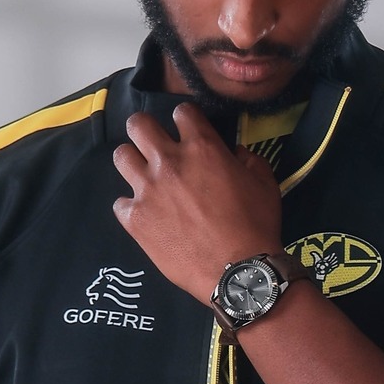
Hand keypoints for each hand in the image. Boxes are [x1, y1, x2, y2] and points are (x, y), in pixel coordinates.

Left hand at [112, 102, 283, 304]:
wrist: (238, 271)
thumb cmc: (256, 225)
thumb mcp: (264, 183)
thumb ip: (247, 159)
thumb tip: (233, 152)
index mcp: (202, 147)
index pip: (180, 111)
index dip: (184, 118)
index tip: (186, 130)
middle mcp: (169, 161)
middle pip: (138, 124)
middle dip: (145, 129)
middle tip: (153, 144)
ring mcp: (147, 190)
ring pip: (121, 156)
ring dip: (132, 162)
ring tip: (143, 176)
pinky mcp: (135, 219)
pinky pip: (119, 203)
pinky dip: (130, 207)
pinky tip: (143, 214)